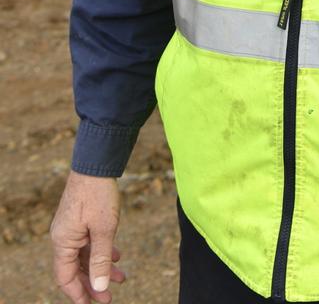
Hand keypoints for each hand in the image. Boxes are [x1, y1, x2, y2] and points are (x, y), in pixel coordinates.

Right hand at [51, 171, 124, 303]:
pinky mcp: (80, 219)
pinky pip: (89, 242)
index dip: (79, 294)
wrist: (96, 163)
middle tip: (110, 296)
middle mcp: (63, 237)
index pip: (66, 278)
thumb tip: (98, 286)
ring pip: (85, 256)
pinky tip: (117, 255)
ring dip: (101, 267)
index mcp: (63, 242)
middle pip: (76, 269)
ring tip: (121, 277)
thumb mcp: (104, 229)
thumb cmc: (98, 195)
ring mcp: (71, 228)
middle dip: (93, 283)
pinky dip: (102, 251)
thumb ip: (101, 259)